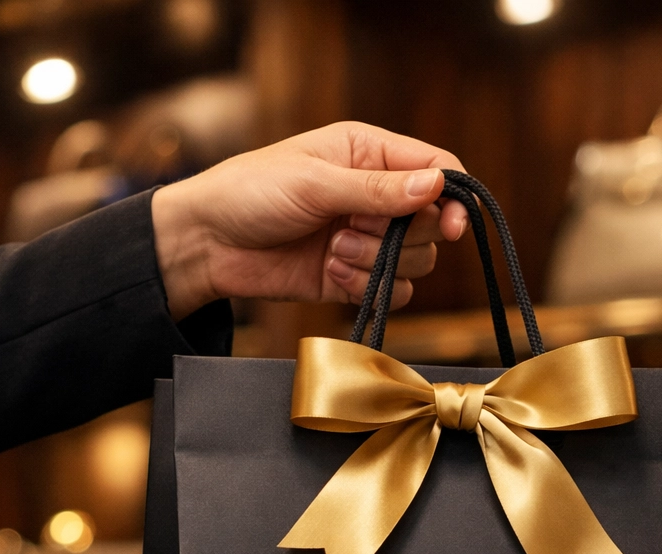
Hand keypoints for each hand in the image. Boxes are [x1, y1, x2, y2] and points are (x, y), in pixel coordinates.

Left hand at [151, 121, 469, 319]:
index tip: (451, 226)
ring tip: (334, 252)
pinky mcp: (355, 276)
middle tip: (354, 231)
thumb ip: (378, 190)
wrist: (208, 245)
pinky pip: (393, 291)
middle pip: (432, 223)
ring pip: (417, 261)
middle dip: (402, 236)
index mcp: (370, 154)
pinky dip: (366, 287)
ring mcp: (367, 238)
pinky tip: (331, 274)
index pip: (437, 169)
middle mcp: (376, 195)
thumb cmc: (251, 193)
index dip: (452, 198)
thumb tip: (437, 186)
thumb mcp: (315, 183)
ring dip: (377, 263)